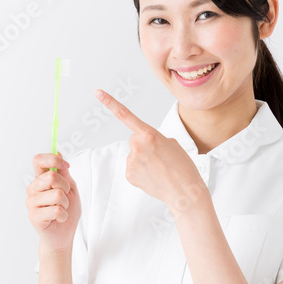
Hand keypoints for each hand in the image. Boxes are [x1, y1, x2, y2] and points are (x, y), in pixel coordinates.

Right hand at [26, 152, 80, 251]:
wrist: (64, 235)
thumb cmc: (66, 211)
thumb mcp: (70, 188)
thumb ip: (64, 172)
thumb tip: (58, 152)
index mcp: (40, 179)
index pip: (38, 160)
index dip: (52, 159)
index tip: (65, 166)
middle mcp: (33, 189)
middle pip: (51, 176)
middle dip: (66, 186)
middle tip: (65, 197)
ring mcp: (31, 202)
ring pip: (57, 194)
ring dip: (66, 204)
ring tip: (62, 209)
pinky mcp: (34, 216)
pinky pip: (56, 210)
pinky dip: (64, 215)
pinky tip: (59, 219)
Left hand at [95, 89, 206, 212]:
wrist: (185, 191)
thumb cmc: (182, 166)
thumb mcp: (172, 143)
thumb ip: (154, 138)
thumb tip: (144, 144)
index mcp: (149, 134)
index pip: (125, 115)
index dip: (110, 103)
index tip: (98, 92)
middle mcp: (137, 146)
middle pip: (134, 140)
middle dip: (144, 145)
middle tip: (160, 157)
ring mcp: (131, 161)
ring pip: (134, 155)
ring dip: (144, 159)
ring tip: (159, 168)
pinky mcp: (129, 174)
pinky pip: (132, 167)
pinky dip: (141, 171)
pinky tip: (153, 176)